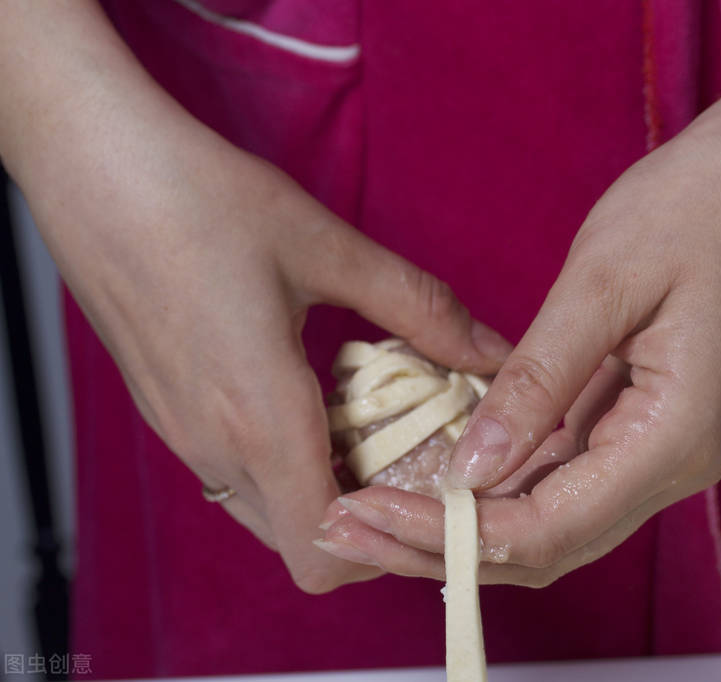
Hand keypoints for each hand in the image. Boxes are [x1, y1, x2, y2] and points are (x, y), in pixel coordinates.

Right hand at [5, 29, 509, 591]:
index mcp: (261, 418)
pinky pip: (238, 474)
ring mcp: (183, 435)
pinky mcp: (168, 412)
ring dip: (327, 485)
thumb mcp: (329, 248)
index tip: (433, 489)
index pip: (325, 555)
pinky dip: (288, 461)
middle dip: (370, 515)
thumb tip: (492, 351)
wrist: (91, 166)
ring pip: (270, 511)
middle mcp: (215, 446)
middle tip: (415, 449)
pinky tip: (313, 395)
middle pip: (304, 544)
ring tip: (370, 417)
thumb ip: (419, 308)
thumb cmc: (205, 201)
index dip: (388, 544)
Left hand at [318, 108, 720, 585]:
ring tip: (371, 511)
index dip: (450, 534)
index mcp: (674, 439)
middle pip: (545, 546)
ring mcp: (657, 451)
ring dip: (461, 525)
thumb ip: (537, 382)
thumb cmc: (695, 210)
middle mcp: (671, 466)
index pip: (548, 528)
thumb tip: (469, 469)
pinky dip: (493, 486)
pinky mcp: (638, 427)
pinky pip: (558, 478)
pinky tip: (431, 473)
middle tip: (347, 528)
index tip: (366, 512)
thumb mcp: (602, 284)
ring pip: (548, 522)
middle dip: (441, 548)